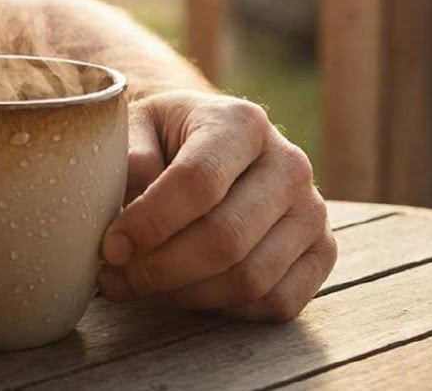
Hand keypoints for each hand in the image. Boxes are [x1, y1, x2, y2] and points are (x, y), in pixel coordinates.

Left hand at [97, 90, 336, 321]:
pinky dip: (223, 309)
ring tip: (139, 287)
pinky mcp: (322, 251)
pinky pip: (276, 302)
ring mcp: (312, 210)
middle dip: (159, 269)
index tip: (110, 248)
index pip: (197, 182)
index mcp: (241, 122)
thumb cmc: (164, 140)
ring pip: (250, 278)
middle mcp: (289, 164)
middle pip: (225, 238)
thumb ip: (127, 160)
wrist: (209, 146)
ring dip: (184, 295)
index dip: (149, 223)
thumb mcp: (137, 128)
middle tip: (113, 278)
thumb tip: (124, 214)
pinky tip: (183, 292)